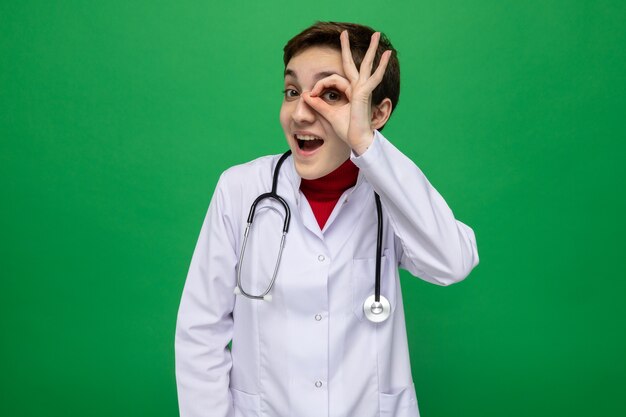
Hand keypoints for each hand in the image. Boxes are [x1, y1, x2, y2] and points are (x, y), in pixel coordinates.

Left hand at [302, 30, 391, 154]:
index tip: (310, 95)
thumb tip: (305, 95)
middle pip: (352, 64)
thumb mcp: (328, 113)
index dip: (320, 85)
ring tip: (377, 35)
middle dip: (347, 48)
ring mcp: (363, 90)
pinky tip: (387, 55)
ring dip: (371, 50)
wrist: (357, 140)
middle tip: (344, 33)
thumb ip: (318, 103)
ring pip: (365, 65)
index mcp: (349, 92)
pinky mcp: (365, 94)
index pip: (333, 79)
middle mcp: (357, 88)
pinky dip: (381, 67)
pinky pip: (372, 77)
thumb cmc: (347, 130)